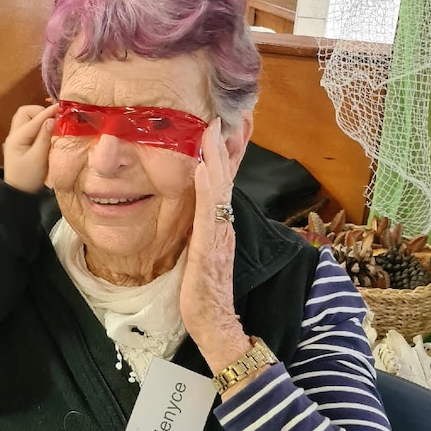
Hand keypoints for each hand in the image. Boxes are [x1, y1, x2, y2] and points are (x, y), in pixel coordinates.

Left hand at [2, 104, 57, 192]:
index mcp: (17, 138)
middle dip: (40, 112)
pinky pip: (29, 127)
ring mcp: (17, 138)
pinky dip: (38, 125)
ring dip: (39, 118)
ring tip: (52, 125)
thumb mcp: (38, 158)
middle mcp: (14, 135)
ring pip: (26, 118)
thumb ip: (45, 138)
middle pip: (25, 112)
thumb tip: (51, 119)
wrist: (18, 193)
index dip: (49, 112)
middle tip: (54, 120)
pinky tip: (47, 132)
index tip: (63, 108)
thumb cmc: (28, 178)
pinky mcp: (21, 143)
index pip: (34, 119)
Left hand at [179, 119, 248, 371]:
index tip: (231, 120)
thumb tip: (190, 206)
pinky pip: (208, 211)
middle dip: (233, 141)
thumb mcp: (199, 248)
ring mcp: (219, 232)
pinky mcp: (209, 246)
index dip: (229, 149)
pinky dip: (206, 186)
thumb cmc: (203, 287)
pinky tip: (201, 165)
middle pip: (229, 174)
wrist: (213, 320)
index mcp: (219, 221)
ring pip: (220, 186)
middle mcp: (223, 222)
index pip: (226, 178)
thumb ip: (199, 225)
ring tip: (215, 125)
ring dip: (218, 154)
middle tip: (240, 110)